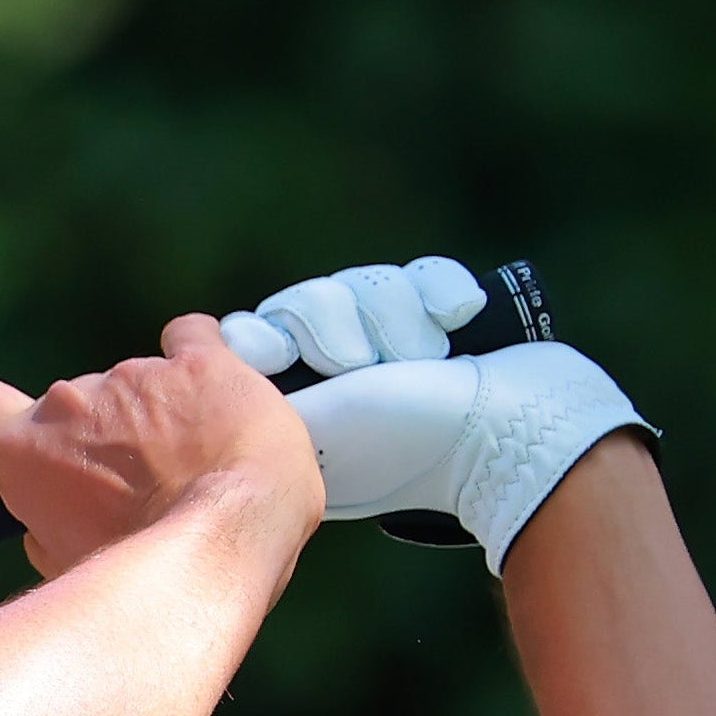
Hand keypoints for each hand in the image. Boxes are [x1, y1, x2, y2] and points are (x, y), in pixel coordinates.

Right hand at [0, 313, 321, 579]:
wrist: (222, 543)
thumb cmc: (143, 567)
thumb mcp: (68, 565)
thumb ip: (45, 529)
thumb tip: (45, 524)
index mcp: (23, 453)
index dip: (6, 417)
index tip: (36, 435)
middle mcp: (68, 404)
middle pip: (72, 403)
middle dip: (101, 431)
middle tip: (140, 477)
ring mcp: (134, 376)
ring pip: (136, 381)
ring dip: (156, 410)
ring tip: (196, 460)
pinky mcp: (196, 362)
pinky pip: (190, 337)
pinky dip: (196, 356)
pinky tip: (214, 386)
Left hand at [218, 255, 652, 571]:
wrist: (506, 438)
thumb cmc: (401, 443)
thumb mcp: (313, 431)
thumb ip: (256, 405)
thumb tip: (209, 379)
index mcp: (299, 398)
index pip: (256, 336)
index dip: (268, 334)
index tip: (279, 352)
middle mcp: (337, 366)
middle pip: (311, 301)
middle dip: (340, 326)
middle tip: (361, 363)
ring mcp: (389, 340)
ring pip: (363, 285)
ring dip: (392, 317)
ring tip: (419, 354)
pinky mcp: (437, 316)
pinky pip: (421, 272)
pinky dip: (437, 291)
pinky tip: (453, 316)